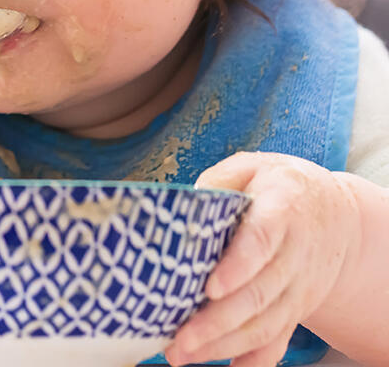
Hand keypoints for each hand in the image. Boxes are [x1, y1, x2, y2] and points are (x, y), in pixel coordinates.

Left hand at [166, 152, 359, 366]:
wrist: (336, 214)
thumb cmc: (279, 186)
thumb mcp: (253, 167)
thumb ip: (219, 181)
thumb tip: (185, 207)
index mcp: (282, 209)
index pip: (261, 241)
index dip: (238, 267)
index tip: (211, 288)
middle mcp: (295, 254)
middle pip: (259, 293)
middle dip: (217, 321)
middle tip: (179, 339)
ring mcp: (299, 286)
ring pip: (265, 322)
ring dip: (224, 344)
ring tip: (182, 354)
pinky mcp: (297, 307)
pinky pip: (278, 338)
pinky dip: (256, 359)